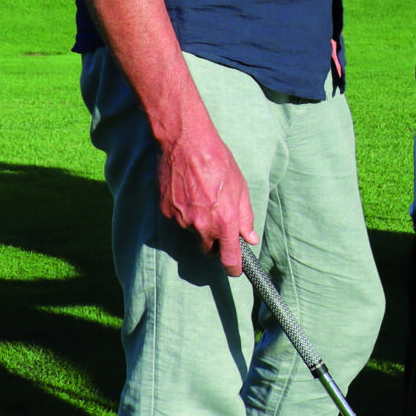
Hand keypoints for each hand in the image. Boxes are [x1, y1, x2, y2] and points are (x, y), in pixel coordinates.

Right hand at [155, 111, 256, 275]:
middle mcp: (202, 226)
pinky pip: (178, 221)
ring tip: (201, 198)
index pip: (229, 258)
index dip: (233, 269)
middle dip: (215, 243)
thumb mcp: (240, 187)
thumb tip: (250, 237)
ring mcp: (181, 221)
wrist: (185, 143)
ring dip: (198, 224)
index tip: (235, 271)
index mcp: (225, 222)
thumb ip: (245, 216)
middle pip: (208, 249)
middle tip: (218, 223)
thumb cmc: (218, 161)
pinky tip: (187, 194)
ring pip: (192, 233)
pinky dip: (183, 213)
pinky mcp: (166, 212)